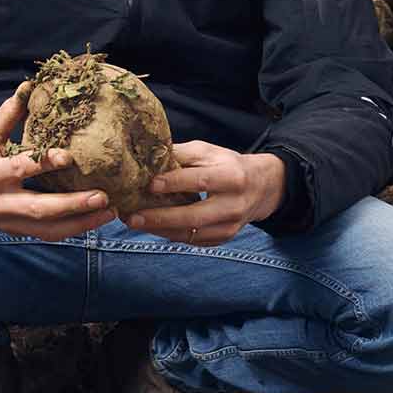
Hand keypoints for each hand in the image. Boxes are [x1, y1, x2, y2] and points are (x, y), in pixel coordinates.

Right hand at [0, 85, 115, 240]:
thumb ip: (8, 113)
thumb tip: (30, 85)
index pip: (20, 169)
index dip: (44, 163)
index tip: (69, 156)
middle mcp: (0, 202)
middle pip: (40, 209)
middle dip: (73, 205)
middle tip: (103, 196)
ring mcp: (8, 221)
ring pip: (47, 229)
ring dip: (81, 223)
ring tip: (109, 212)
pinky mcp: (14, 230)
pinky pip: (46, 235)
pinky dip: (72, 230)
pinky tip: (94, 220)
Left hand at [124, 143, 285, 245]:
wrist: (260, 188)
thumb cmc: (227, 165)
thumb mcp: (208, 152)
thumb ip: (181, 154)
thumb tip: (148, 155)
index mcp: (232, 177)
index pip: (200, 181)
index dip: (174, 183)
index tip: (149, 184)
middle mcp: (233, 205)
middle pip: (194, 216)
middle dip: (161, 218)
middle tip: (132, 217)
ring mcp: (230, 227)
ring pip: (191, 233)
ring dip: (160, 230)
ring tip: (135, 223)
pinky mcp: (223, 238)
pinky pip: (193, 241)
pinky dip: (170, 235)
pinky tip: (152, 228)